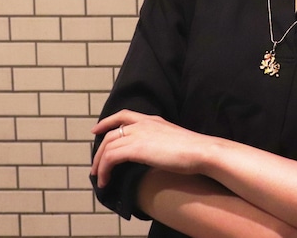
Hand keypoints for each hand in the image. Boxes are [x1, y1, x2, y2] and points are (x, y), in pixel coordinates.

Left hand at [90, 109, 210, 186]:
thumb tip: (156, 153)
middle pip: (111, 133)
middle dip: (99, 151)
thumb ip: (161, 141)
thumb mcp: (173, 139)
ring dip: (99, 163)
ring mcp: (139, 135)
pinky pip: (111, 158)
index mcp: (152, 120)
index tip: (96, 130)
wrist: (201, 151)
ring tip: (99, 178)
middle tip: (96, 167)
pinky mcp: (136, 148)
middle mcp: (143, 124)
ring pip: (108, 146)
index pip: (124, 115)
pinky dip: (104, 169)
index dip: (107, 122)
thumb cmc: (194, 150)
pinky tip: (106, 180)